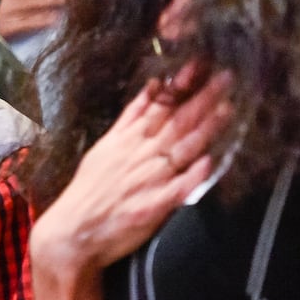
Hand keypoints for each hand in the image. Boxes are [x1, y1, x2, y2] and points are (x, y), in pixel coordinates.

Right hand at [30, 72, 232, 274]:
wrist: (73, 232)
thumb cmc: (89, 190)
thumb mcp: (105, 146)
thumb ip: (131, 118)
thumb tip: (152, 88)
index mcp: (129, 140)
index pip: (162, 106)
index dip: (184, 86)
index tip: (202, 67)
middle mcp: (141, 155)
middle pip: (177, 122)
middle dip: (204, 99)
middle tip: (226, 79)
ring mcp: (148, 180)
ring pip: (182, 150)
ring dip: (205, 129)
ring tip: (226, 110)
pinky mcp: (152, 207)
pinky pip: (177, 189)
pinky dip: (192, 175)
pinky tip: (209, 162)